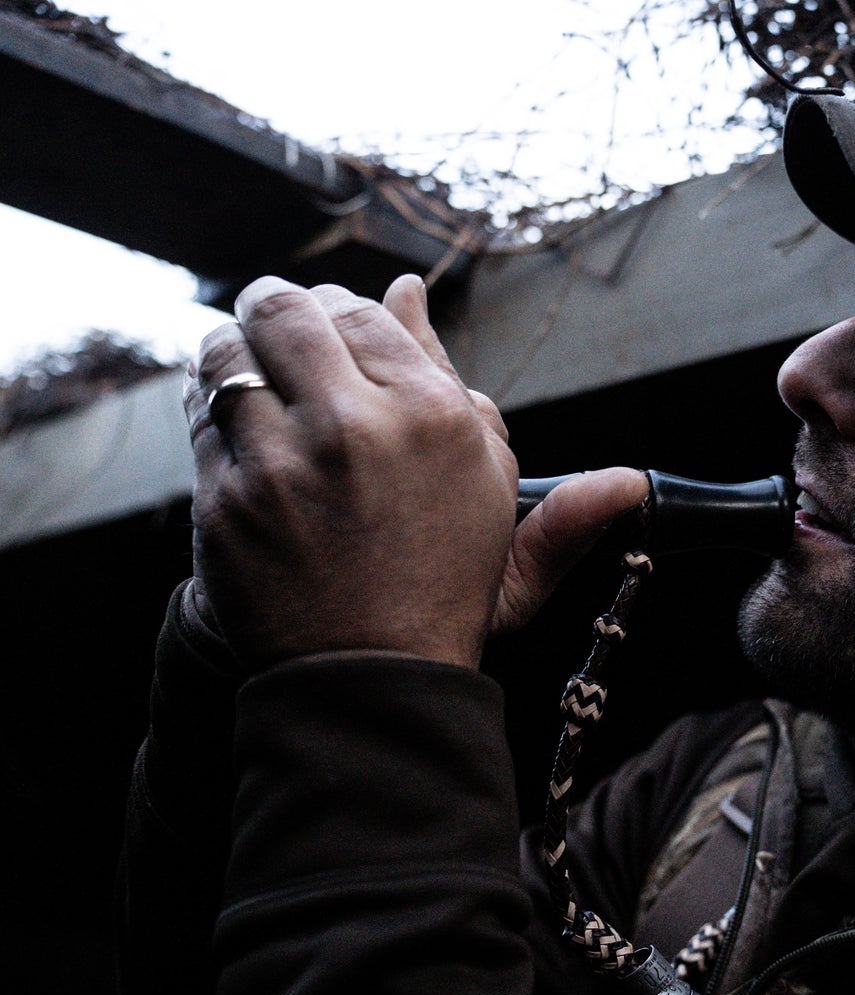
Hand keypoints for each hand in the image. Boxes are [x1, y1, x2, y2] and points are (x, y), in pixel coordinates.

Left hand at [184, 275, 643, 668]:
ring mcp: (283, 466)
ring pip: (224, 350)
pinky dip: (211, 408)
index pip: (360, 309)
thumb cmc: (442, 578)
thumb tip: (411, 290)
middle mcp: (358, 429)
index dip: (340, 312)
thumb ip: (468, 385)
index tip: (335, 335)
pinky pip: (197, 415)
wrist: (376, 678)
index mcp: (434, 417)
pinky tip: (237, 427)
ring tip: (252, 375)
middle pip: (283, 308)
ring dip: (233, 351)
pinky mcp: (225, 503)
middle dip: (275, 311)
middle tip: (279, 332)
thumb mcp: (492, 489)